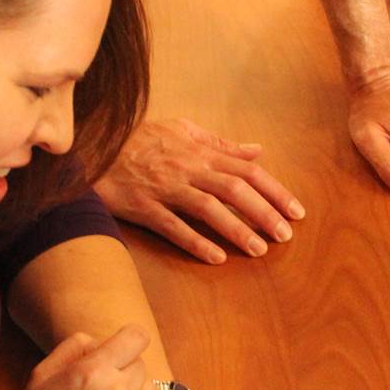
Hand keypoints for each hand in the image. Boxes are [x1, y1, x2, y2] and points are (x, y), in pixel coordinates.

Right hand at [93, 117, 304, 264]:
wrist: (94, 147)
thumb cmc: (140, 139)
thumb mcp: (182, 131)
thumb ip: (220, 143)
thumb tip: (257, 149)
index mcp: (200, 151)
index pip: (247, 170)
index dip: (274, 191)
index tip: (296, 211)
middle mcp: (188, 169)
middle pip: (234, 189)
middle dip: (264, 212)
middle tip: (285, 236)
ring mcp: (165, 188)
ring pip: (208, 208)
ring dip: (236, 229)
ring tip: (259, 249)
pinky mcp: (143, 207)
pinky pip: (172, 226)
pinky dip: (195, 242)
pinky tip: (216, 258)